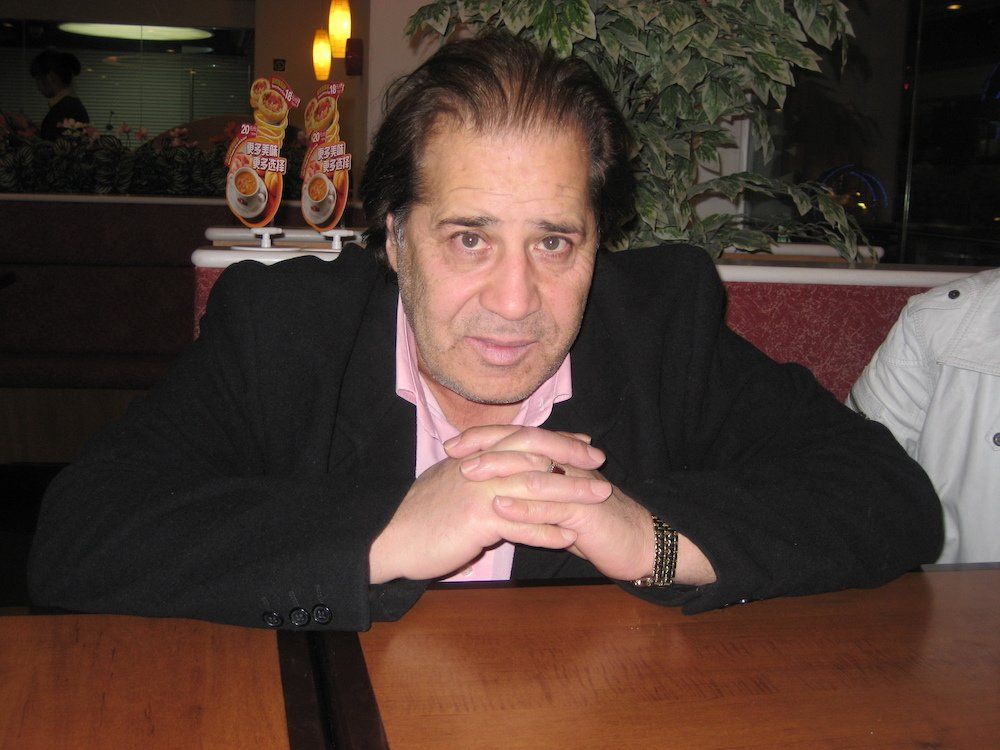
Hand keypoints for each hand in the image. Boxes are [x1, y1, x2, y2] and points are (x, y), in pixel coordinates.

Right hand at [368, 447, 610, 583]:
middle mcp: (479, 466)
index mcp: (474, 456)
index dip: (555, 439)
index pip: (521, 438)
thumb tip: (499, 463)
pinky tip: (568, 537)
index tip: (583, 443)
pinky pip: (520, 524)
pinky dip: (547, 530)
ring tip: (599, 498)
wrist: (391, 538)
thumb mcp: (449, 481)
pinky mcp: (476, 519)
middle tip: (599, 462)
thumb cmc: (421, 515)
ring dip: (570, 492)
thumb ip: (476, 470)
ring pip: (534, 486)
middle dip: (570, 456)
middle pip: (534, 453)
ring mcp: (478, 491)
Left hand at [448, 426, 715, 585]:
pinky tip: (501, 508)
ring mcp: (577, 486)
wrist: (639, 545)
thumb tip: (497, 491)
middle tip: (453, 452)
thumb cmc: (594, 527)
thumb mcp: (556, 507)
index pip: (517, 440)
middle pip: (522, 446)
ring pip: (533, 471)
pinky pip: (552, 506)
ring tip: (467, 473)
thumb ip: (531, 495)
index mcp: (558, 461)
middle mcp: (567, 466)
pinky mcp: (586, 511)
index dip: (484, 439)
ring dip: (499, 470)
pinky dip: (524, 507)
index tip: (450, 445)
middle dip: (485, 447)